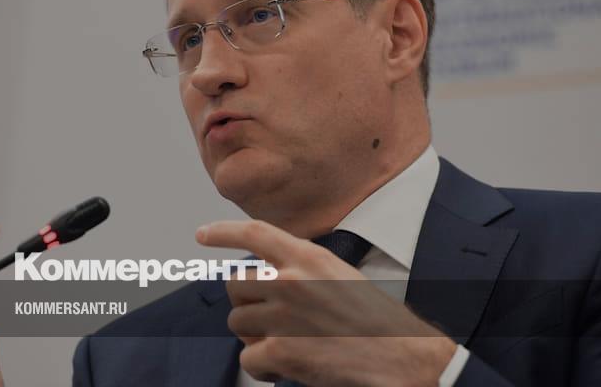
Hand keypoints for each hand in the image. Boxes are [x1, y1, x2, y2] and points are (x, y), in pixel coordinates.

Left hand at [196, 220, 456, 386]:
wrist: (398, 357)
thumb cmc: (374, 320)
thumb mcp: (339, 276)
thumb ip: (302, 270)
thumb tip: (266, 278)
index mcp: (308, 257)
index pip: (255, 233)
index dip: (223, 232)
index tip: (202, 234)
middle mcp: (291, 280)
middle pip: (236, 283)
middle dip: (247, 302)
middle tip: (272, 320)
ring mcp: (283, 315)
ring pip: (239, 322)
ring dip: (255, 336)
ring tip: (290, 344)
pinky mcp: (280, 350)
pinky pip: (249, 358)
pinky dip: (263, 368)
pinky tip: (287, 369)